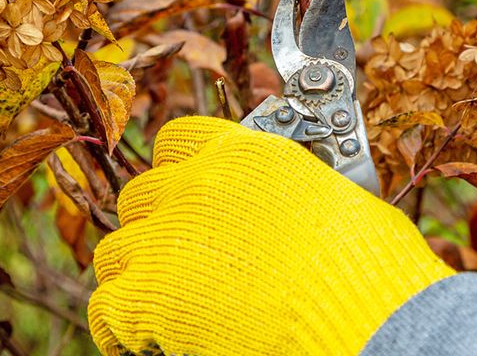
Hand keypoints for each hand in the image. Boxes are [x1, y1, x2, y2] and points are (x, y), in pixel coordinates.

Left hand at [87, 116, 453, 355]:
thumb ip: (290, 189)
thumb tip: (289, 206)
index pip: (176, 140)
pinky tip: (152, 341)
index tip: (182, 197)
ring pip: (117, 252)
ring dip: (137, 277)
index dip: (176, 172)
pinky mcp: (145, 295)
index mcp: (243, 153)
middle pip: (140, 197)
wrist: (362, 318)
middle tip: (181, 262)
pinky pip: (108, 308)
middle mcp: (196, 185)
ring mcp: (165, 238)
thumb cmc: (369, 268)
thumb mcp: (337, 197)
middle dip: (156, 229)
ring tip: (166, 306)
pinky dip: (124, 329)